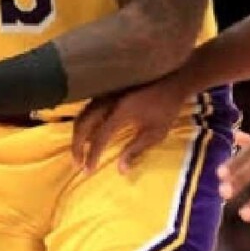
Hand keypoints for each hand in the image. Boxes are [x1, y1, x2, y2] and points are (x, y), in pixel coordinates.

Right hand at [71, 74, 188, 173]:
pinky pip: (89, 106)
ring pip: (83, 114)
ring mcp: (106, 93)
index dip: (92, 156)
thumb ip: (135, 150)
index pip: (99, 138)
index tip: (88, 170)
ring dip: (78, 133)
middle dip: (77, 145)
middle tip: (77, 163)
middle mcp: (108, 101)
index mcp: (119, 113)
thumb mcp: (155, 133)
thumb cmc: (166, 108)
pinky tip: (89, 132)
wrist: (172, 79)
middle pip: (83, 124)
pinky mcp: (108, 89)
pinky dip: (84, 122)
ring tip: (80, 150)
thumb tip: (120, 170)